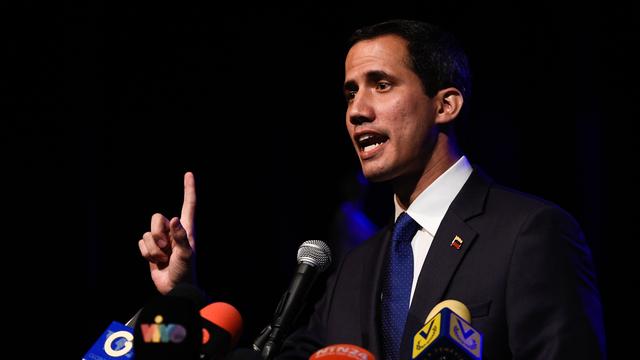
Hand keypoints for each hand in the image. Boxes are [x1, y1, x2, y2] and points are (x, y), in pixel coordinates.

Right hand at [138, 172, 196, 293]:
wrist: (175, 290)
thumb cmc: (185, 272)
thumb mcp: (186, 254)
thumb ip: (181, 237)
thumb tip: (174, 219)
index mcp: (186, 229)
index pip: (188, 205)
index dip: (188, 189)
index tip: (189, 174)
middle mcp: (173, 231)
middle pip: (156, 218)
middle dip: (157, 234)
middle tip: (166, 250)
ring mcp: (161, 240)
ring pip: (147, 233)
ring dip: (153, 249)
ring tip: (163, 259)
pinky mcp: (151, 250)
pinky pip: (141, 243)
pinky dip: (146, 254)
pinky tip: (156, 262)